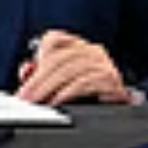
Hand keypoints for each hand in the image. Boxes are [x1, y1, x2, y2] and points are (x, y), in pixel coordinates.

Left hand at [15, 30, 130, 105]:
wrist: (121, 109)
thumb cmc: (89, 96)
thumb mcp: (61, 83)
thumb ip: (42, 75)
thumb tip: (27, 71)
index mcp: (79, 47)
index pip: (55, 39)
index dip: (40, 53)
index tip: (27, 74)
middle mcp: (92, 52)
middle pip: (60, 58)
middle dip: (38, 80)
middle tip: (25, 97)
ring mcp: (104, 65)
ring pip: (70, 70)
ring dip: (49, 88)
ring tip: (37, 102)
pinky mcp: (111, 81)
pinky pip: (85, 83)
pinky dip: (67, 93)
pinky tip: (57, 102)